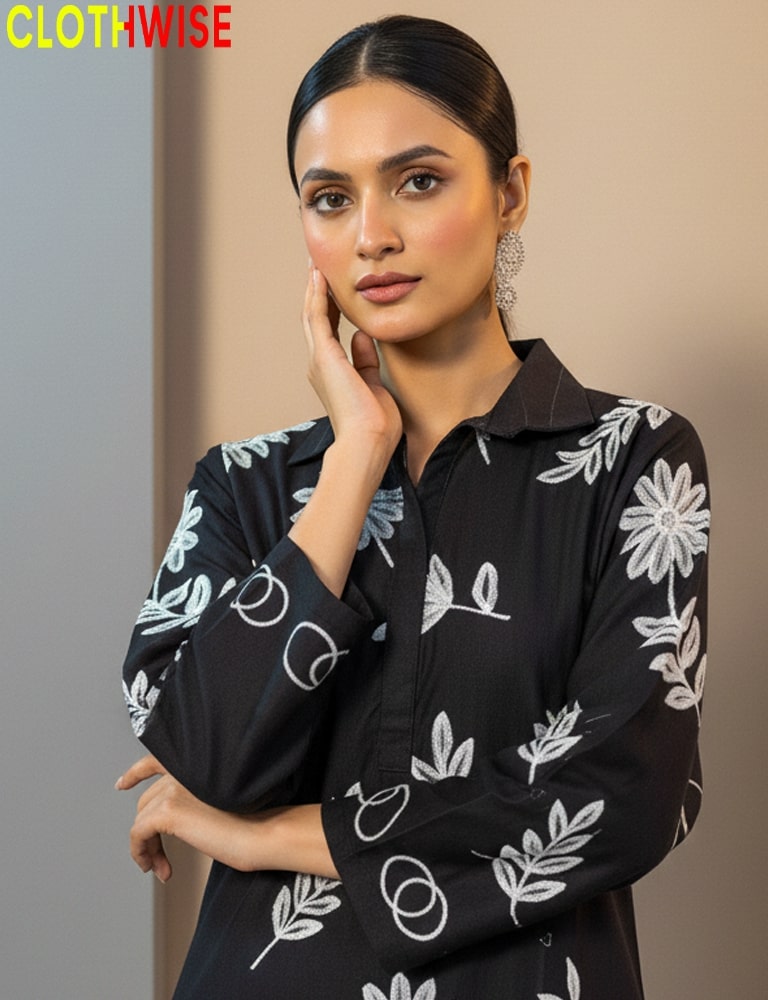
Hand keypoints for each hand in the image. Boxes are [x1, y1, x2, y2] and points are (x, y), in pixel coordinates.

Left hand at [116, 755, 337, 881]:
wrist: (263, 833)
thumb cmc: (254, 821)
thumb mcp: (220, 801)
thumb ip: (196, 797)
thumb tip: (172, 818)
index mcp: (196, 763)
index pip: (156, 761)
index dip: (136, 773)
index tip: (122, 784)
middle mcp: (182, 769)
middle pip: (148, 800)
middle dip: (149, 831)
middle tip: (162, 859)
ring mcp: (174, 788)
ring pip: (142, 819)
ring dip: (148, 847)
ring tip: (163, 868)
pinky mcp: (168, 810)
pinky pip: (138, 834)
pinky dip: (142, 854)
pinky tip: (159, 869)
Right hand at [302, 266, 401, 455]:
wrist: (366, 440)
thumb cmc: (375, 424)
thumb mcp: (373, 385)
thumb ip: (366, 361)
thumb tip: (364, 337)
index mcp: (332, 372)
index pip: (331, 332)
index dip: (333, 308)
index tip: (336, 289)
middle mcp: (321, 364)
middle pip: (317, 320)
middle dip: (318, 293)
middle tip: (319, 269)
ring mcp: (320, 359)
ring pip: (312, 315)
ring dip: (314, 289)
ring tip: (316, 266)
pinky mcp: (324, 355)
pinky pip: (317, 317)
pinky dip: (318, 296)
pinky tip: (319, 277)